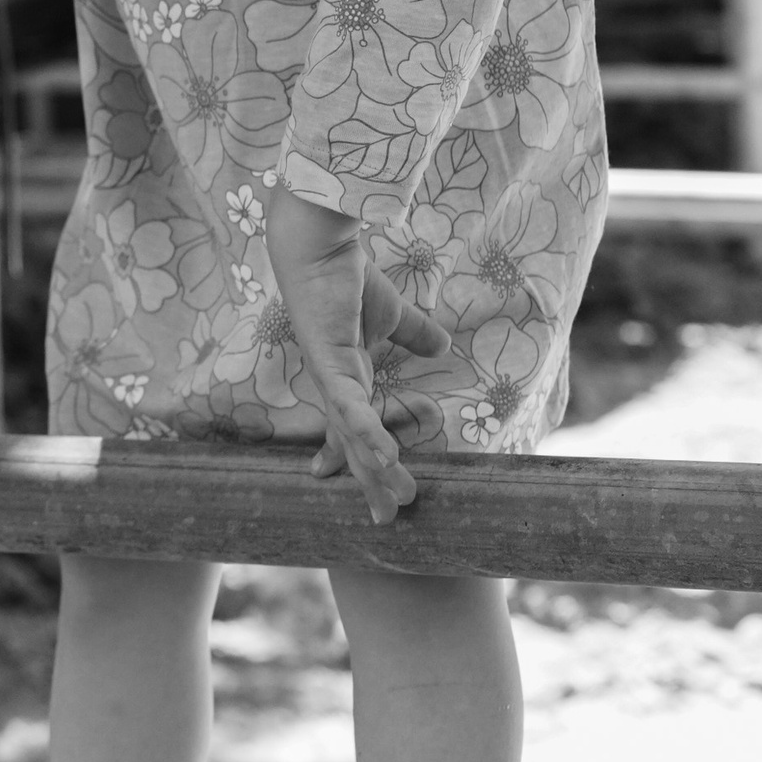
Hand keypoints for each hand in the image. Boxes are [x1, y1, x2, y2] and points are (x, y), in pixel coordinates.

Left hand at [266, 183, 449, 524]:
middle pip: (351, 442)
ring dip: (375, 466)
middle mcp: (332, 382)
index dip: (353, 457)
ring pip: (352, 433)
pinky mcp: (328, 360)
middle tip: (386, 518)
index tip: (363, 484)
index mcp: (345, 375)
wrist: (319, 244)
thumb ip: (413, 333)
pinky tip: (383, 456)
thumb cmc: (348, 276)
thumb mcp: (391, 313)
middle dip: (369, 480)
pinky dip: (364, 431)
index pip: (348, 427)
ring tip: (396, 497)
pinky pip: (349, 405)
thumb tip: (442, 346)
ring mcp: (328, 374)